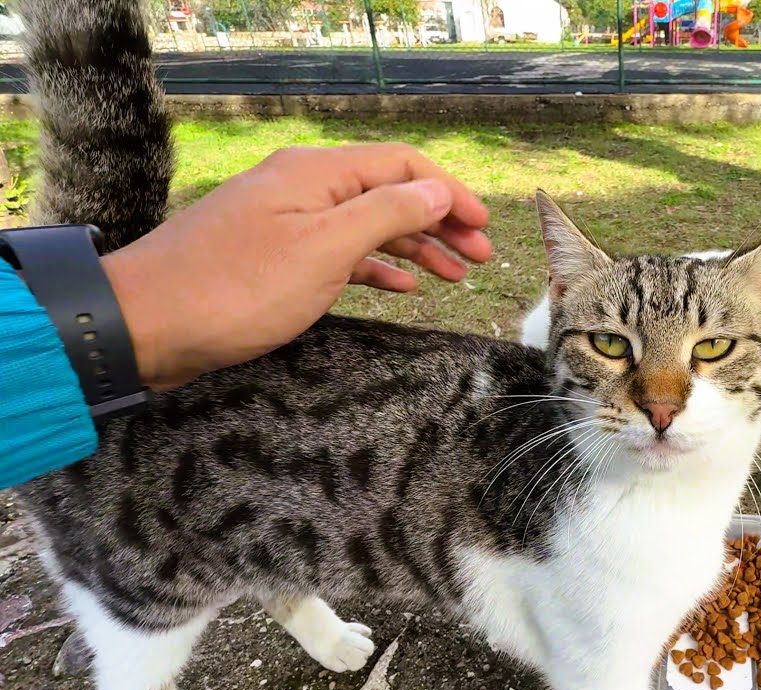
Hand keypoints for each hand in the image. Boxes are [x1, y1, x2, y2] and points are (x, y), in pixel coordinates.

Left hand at [100, 143, 490, 389]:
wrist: (146, 324)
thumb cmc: (235, 288)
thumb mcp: (324, 249)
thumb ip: (386, 213)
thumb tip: (436, 190)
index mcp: (317, 174)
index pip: (402, 166)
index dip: (450, 194)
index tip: (485, 228)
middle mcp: (303, 188)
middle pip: (388, 193)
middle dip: (439, 223)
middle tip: (480, 258)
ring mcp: (286, 222)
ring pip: (367, 225)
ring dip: (414, 248)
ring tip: (454, 276)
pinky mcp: (272, 257)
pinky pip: (339, 252)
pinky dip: (376, 266)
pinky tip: (402, 288)